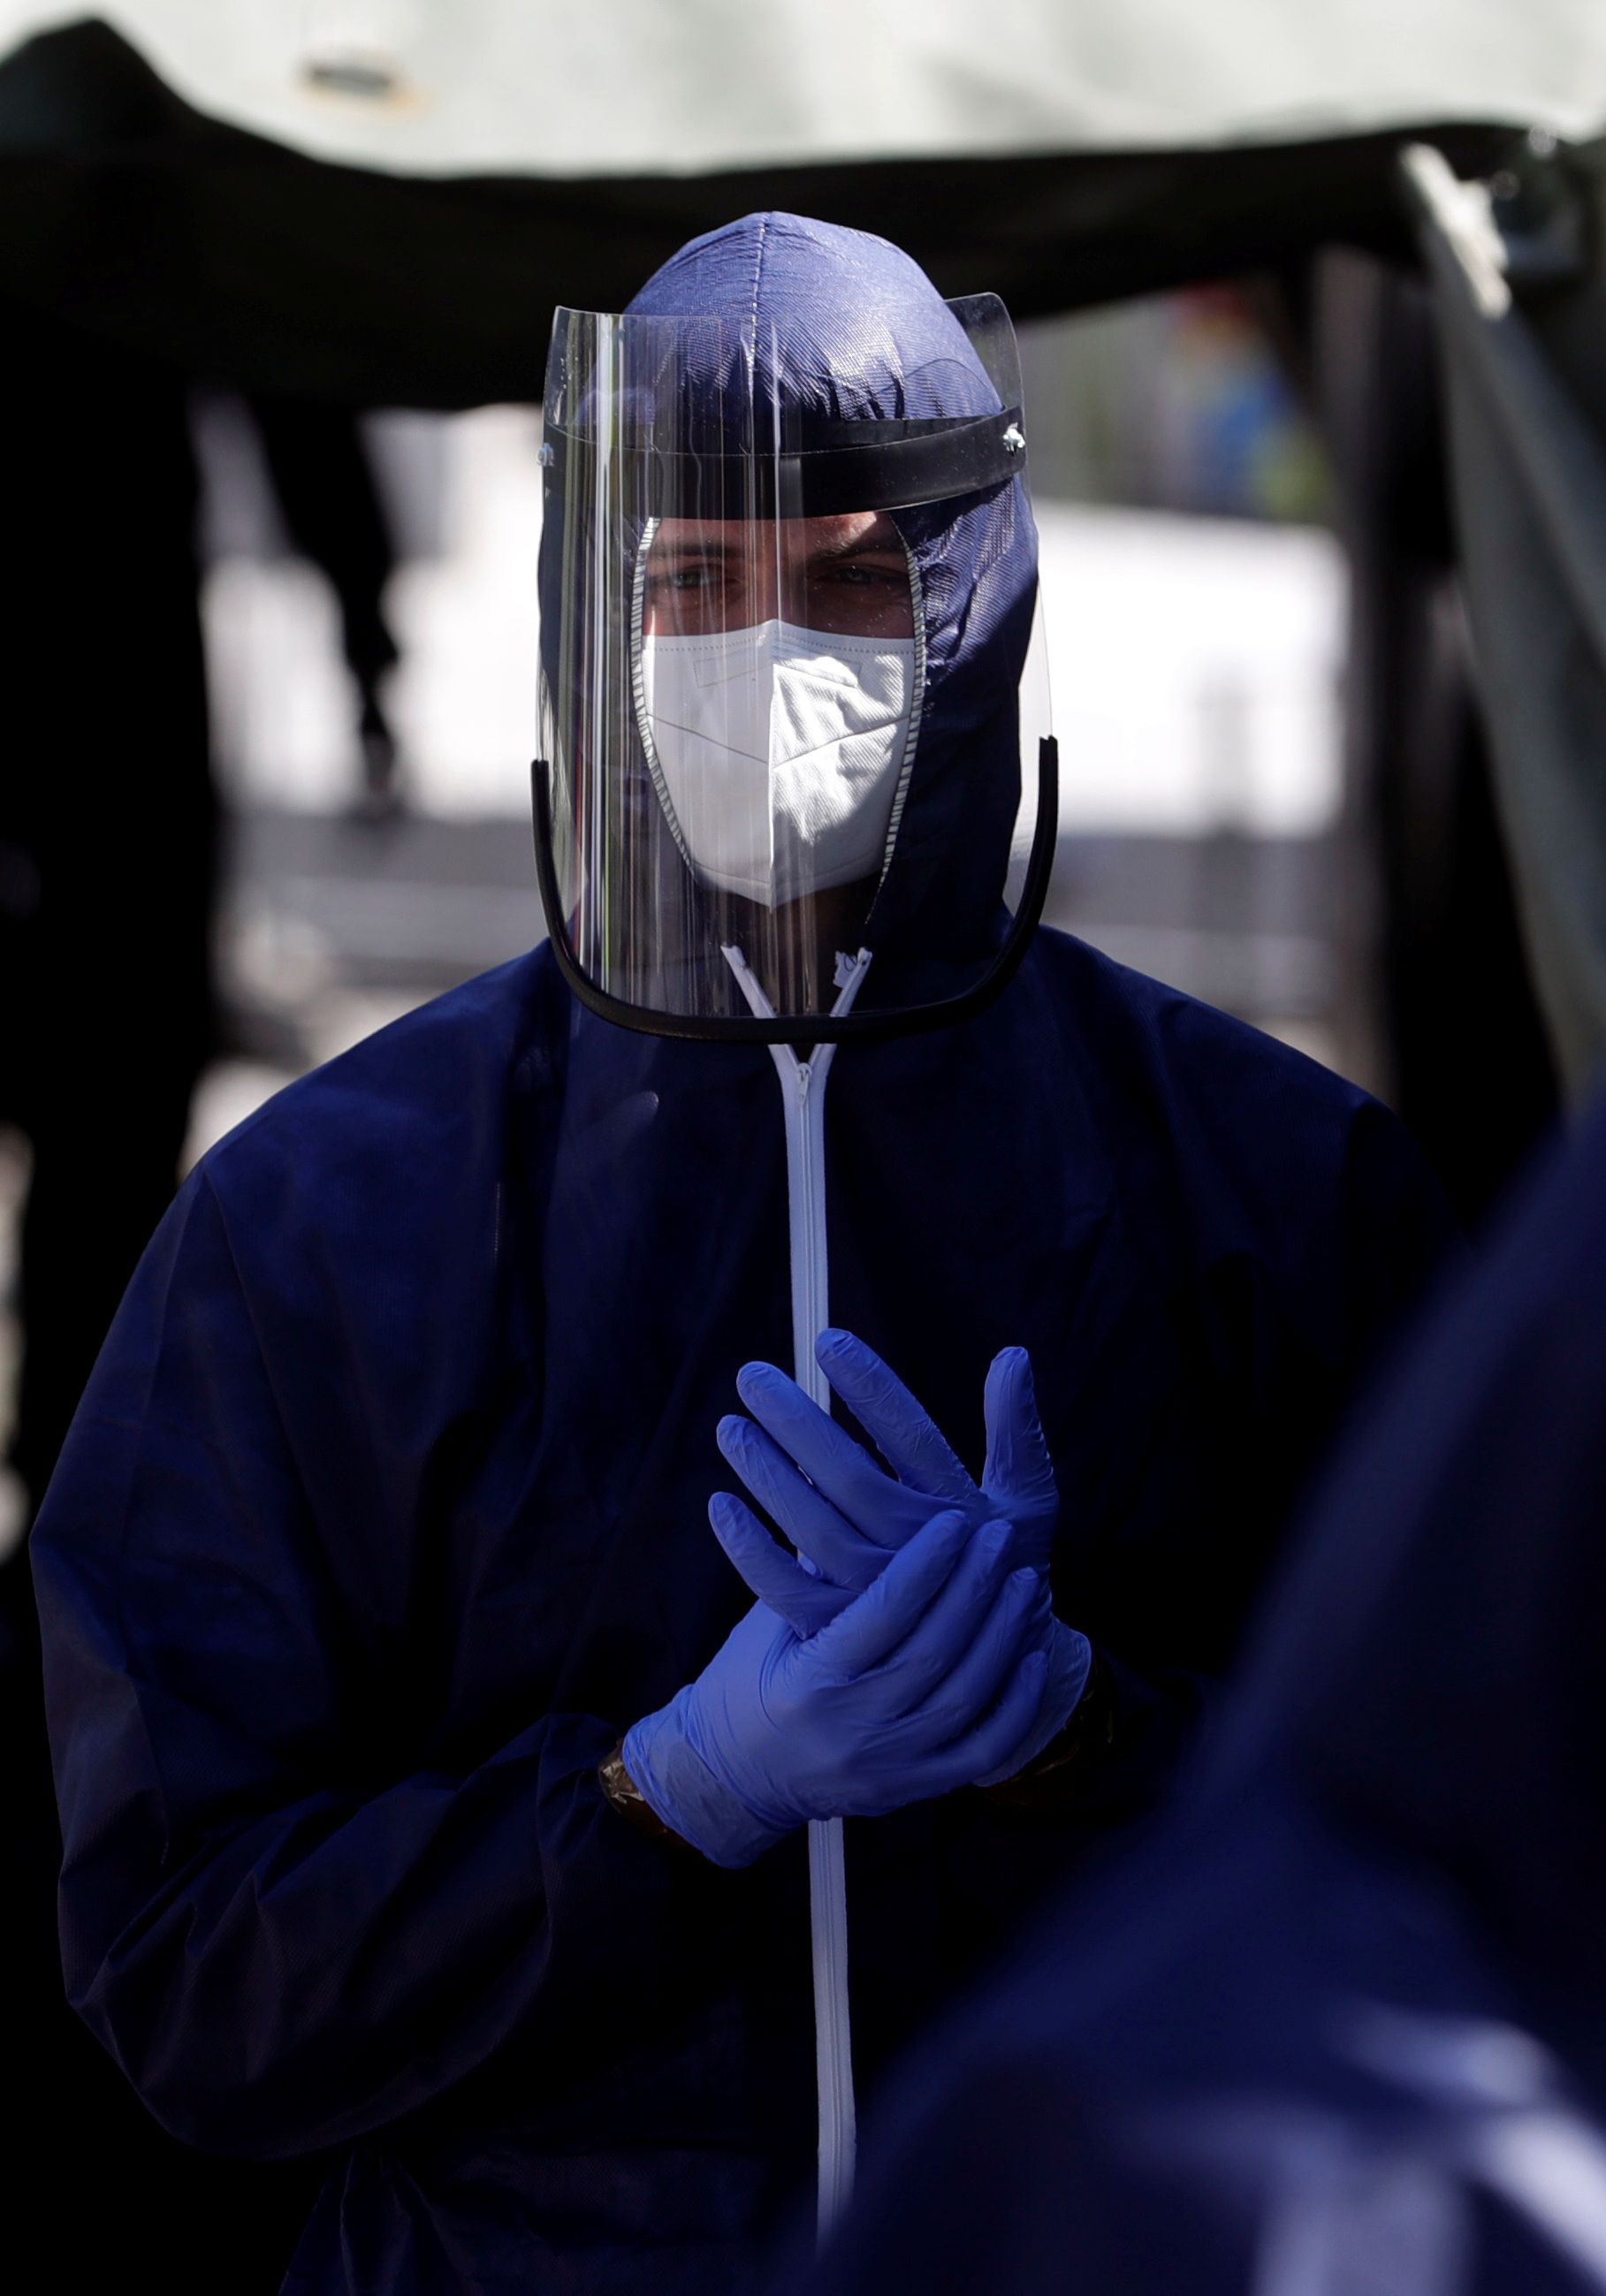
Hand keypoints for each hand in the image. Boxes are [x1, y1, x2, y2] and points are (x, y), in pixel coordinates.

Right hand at [624, 1513, 1050, 1865]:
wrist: (736, 1775)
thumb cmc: (748, 1681)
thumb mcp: (768, 1623)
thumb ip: (816, 1572)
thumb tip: (854, 1491)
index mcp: (810, 1679)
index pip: (884, 1612)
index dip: (927, 1562)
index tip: (955, 1519)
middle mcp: (852, 1727)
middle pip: (934, 1650)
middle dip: (975, 1587)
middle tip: (999, 1536)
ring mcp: (889, 1765)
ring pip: (965, 1697)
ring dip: (1001, 1634)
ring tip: (1023, 1581)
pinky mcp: (914, 1788)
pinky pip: (982, 1751)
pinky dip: (1015, 1705)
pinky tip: (1033, 1657)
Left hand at [707, 1332, 1087, 1781]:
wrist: (1000, 1676)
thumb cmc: (1006, 1566)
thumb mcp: (1026, 1503)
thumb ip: (1014, 1431)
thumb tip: (1013, 1355)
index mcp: (960, 1510)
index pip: (910, 1436)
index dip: (871, 1387)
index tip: (828, 1340)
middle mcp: (919, 1553)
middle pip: (848, 1477)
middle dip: (797, 1421)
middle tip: (751, 1376)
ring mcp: (879, 1598)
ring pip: (812, 1530)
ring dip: (767, 1475)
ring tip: (729, 1428)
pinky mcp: (843, 1637)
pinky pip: (785, 1592)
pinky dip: (749, 1551)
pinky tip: (719, 1504)